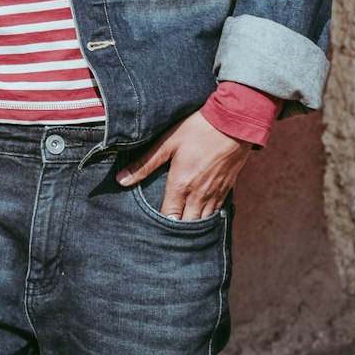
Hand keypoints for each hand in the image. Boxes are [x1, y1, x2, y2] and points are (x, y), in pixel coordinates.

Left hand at [116, 109, 251, 219]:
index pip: (168, 218)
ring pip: (202, 223)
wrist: (233, 123)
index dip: (160, 226)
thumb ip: (145, 164)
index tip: (151, 227)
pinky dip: (206, 219)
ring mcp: (214, 194)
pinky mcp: (226, 190)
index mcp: (181, 185)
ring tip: (181, 229)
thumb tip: (121, 180)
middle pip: (185, 225)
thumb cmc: (198, 129)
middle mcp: (198, 195)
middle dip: (175, 231)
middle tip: (165, 231)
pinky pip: (215, 214)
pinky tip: (200, 217)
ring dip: (191, 227)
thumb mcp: (168, 142)